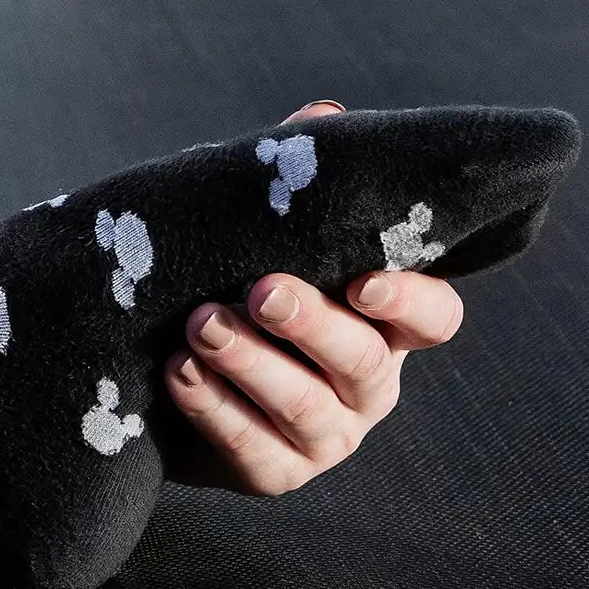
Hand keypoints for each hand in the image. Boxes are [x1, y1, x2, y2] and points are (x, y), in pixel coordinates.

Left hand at [159, 100, 466, 494]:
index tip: (365, 280)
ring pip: (307, 408)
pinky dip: (214, 408)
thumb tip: (324, 116)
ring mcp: (327, 436)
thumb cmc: (226, 283)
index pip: (435, 318)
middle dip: (311, 324)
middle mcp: (368, 383)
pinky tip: (177, 371)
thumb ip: (294, 182)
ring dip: (252, 364)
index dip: (410, 302)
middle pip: (364, 360)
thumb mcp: (257, 234)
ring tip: (199, 325)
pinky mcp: (274, 472)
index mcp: (382, 323)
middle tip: (260, 291)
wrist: (154, 367)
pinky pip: (254, 448)